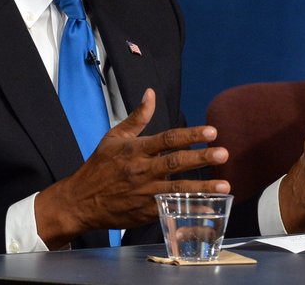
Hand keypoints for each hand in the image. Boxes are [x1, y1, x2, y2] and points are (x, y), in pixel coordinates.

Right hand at [35, 89, 230, 248]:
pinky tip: (210, 208)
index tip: (211, 132)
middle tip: (223, 153)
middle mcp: (141, 170)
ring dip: (202, 187)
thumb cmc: (98, 167)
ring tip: (225, 185)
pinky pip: (171, 209)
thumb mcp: (114, 137)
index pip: (167, 139)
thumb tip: (151, 93)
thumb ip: (137, 117)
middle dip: (201, 158)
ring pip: (177, 189)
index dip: (190, 135)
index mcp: (135, 150)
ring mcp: (144, 193)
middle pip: (175, 162)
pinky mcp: (145, 211)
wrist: (78, 202)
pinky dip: (190, 209)